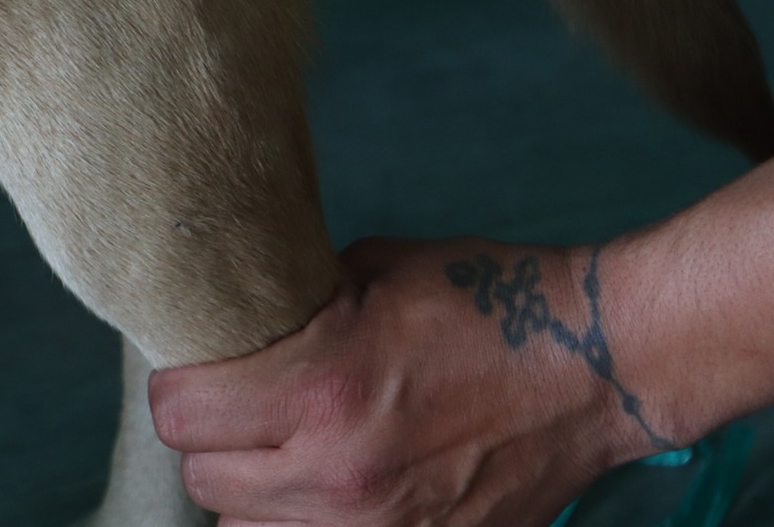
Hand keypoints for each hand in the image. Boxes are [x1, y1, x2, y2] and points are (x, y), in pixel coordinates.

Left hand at [148, 237, 661, 526]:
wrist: (595, 364)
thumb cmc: (490, 300)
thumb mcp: (375, 272)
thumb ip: (295, 309)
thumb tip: (236, 324)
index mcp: (321, 390)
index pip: (180, 415)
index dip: (178, 383)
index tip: (195, 366)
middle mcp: (336, 474)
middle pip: (203, 479)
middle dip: (212, 435)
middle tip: (241, 401)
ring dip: (251, 490)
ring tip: (285, 446)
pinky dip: (302, 522)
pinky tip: (326, 483)